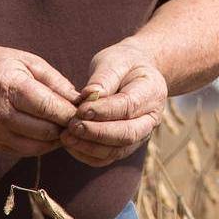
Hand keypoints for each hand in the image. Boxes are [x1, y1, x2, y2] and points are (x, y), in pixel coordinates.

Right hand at [0, 45, 81, 156]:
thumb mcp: (26, 61)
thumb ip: (55, 81)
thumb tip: (82, 100)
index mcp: (11, 88)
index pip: (51, 109)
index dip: (72, 112)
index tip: (86, 108)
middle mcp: (0, 114)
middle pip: (47, 131)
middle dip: (67, 127)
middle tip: (79, 119)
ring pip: (39, 146)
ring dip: (56, 138)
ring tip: (65, 125)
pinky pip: (26, 151)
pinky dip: (42, 144)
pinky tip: (48, 131)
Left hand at [62, 42, 167, 166]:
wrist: (135, 72)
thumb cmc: (123, 64)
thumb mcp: (115, 60)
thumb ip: (104, 78)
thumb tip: (89, 96)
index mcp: (152, 92)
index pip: (128, 107)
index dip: (104, 111)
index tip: (80, 110)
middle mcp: (151, 118)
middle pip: (127, 134)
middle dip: (97, 134)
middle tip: (71, 127)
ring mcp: (141, 135)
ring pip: (118, 150)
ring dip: (90, 147)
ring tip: (66, 137)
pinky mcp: (126, 145)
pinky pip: (108, 157)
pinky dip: (89, 155)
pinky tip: (71, 144)